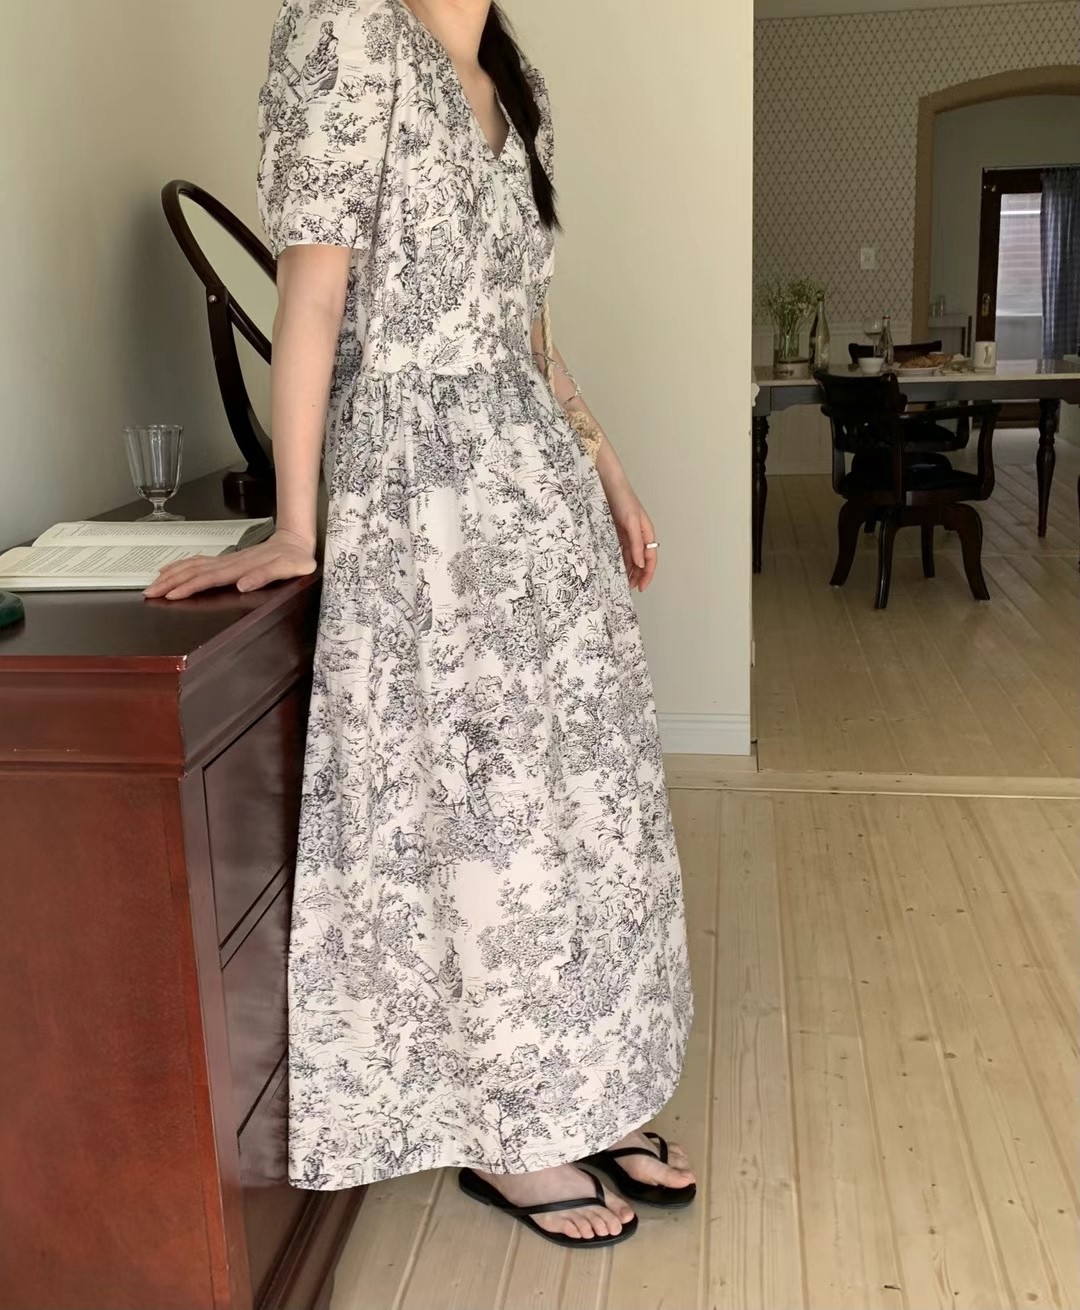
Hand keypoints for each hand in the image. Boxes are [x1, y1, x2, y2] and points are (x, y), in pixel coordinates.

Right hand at [143, 528, 316, 599]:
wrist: (295, 542)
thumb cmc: (295, 559)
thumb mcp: (289, 569)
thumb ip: (266, 576)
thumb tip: (243, 585)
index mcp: (241, 568)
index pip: (209, 578)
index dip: (189, 586)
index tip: (171, 594)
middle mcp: (230, 563)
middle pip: (194, 572)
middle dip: (170, 582)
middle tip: (150, 592)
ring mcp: (227, 560)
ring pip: (193, 565)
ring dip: (172, 574)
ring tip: (153, 582)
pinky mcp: (227, 560)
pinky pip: (199, 562)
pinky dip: (182, 565)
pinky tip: (171, 570)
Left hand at [604, 480, 658, 592]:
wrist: (607, 483)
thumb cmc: (623, 498)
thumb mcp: (631, 522)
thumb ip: (636, 544)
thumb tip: (640, 564)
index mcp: (647, 533)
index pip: (650, 559)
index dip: (647, 574)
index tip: (641, 587)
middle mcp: (638, 535)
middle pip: (641, 560)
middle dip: (638, 575)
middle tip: (629, 588)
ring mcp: (627, 534)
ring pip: (630, 557)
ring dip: (628, 569)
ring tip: (621, 581)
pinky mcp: (616, 532)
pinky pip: (620, 550)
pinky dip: (619, 560)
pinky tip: (614, 567)